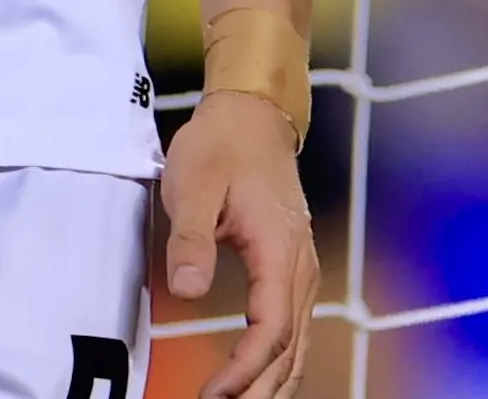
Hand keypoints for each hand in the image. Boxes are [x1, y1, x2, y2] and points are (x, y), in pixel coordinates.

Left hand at [158, 91, 315, 398]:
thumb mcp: (194, 184)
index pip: (271, 330)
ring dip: (270, 384)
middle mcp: (299, 267)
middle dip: (258, 391)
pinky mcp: (291, 270)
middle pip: (289, 349)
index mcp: (280, 251)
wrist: (252, 116)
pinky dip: (277, 363)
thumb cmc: (221, 147)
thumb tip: (187, 290)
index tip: (212, 394)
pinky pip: (292, 329)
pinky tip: (256, 382)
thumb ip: (191, 239)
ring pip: (296, 344)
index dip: (243, 370)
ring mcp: (300, 270)